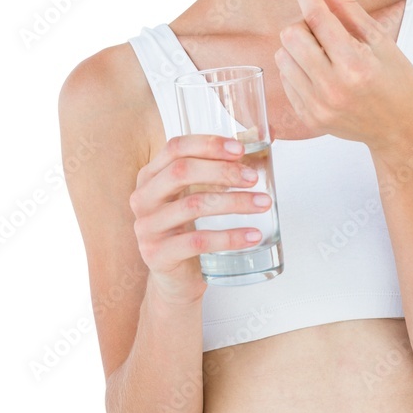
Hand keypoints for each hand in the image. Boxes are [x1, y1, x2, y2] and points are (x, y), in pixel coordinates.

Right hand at [129, 134, 271, 302]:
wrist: (175, 279)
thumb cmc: (189, 228)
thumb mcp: (200, 193)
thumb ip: (226, 164)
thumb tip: (269, 134)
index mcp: (151, 175)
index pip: (176, 147)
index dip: (209, 144)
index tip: (240, 150)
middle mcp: (143, 197)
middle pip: (181, 172)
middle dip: (223, 171)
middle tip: (254, 178)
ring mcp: (147, 227)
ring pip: (193, 205)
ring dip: (234, 202)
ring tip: (263, 203)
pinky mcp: (157, 255)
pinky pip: (197, 242)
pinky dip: (229, 237)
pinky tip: (253, 235)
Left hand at [273, 0, 412, 156]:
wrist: (402, 130)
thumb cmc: (398, 81)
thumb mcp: (380, 40)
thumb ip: (346, 6)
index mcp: (356, 65)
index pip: (318, 18)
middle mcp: (333, 88)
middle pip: (291, 35)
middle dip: (304, 24)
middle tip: (326, 32)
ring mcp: (318, 106)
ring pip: (283, 56)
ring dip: (298, 47)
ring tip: (325, 55)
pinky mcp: (308, 118)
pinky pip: (285, 79)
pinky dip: (298, 68)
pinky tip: (322, 73)